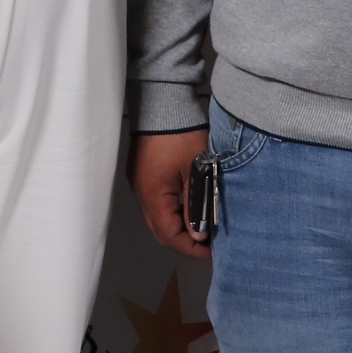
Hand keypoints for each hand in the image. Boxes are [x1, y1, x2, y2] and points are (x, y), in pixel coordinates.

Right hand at [134, 129, 211, 259]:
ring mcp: (139, 184)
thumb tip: (199, 235)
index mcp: (153, 195)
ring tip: (202, 225)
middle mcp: (141, 193)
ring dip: (178, 226)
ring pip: (157, 218)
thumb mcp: (197, 172)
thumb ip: (197, 206)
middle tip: (209, 243)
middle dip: (184, 241)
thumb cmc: (182, 134)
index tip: (211, 251)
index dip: (191, 248)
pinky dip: (171, 211)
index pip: (169, 236)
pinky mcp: (142, 174)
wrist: (163, 101)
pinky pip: (155, 203)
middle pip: (160, 231)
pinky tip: (189, 207)